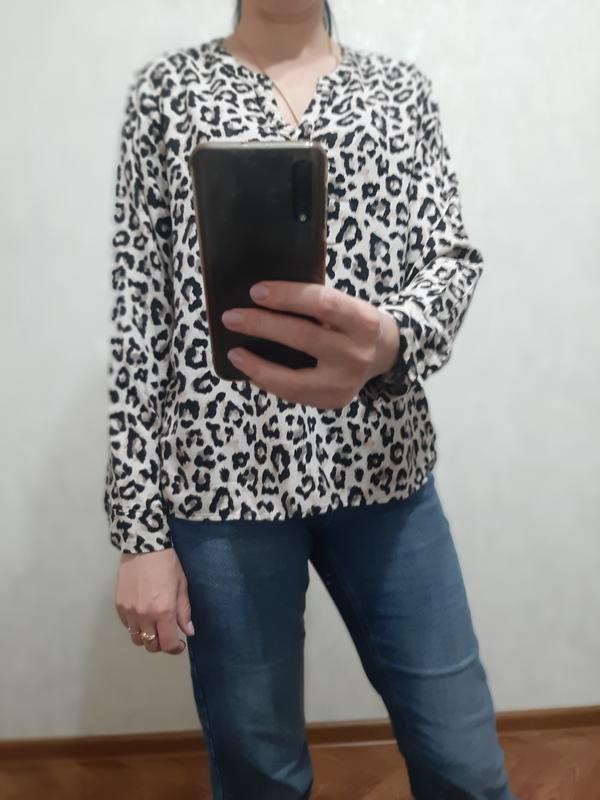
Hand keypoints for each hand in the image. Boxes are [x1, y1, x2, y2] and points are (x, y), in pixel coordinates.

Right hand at [115, 548, 194, 654]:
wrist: (144, 547)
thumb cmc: (167, 564)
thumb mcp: (182, 586)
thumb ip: (184, 612)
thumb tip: (188, 632)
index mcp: (163, 611)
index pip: (167, 644)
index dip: (175, 648)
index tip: (180, 644)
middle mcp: (144, 615)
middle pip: (151, 645)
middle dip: (161, 643)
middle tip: (167, 633)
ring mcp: (129, 612)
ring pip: (137, 638)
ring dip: (147, 636)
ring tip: (154, 625)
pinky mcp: (119, 606)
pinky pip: (127, 626)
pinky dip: (136, 625)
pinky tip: (143, 614)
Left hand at [221, 281, 399, 409]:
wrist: (384, 353)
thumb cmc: (353, 323)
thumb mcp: (347, 305)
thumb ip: (315, 304)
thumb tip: (259, 300)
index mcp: (362, 321)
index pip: (322, 302)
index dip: (287, 296)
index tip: (256, 291)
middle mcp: (357, 353)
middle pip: (302, 337)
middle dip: (261, 326)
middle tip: (231, 317)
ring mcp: (345, 382)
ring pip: (293, 379)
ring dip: (257, 366)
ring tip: (234, 354)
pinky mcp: (334, 401)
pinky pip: (294, 394)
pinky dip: (269, 382)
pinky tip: (252, 372)